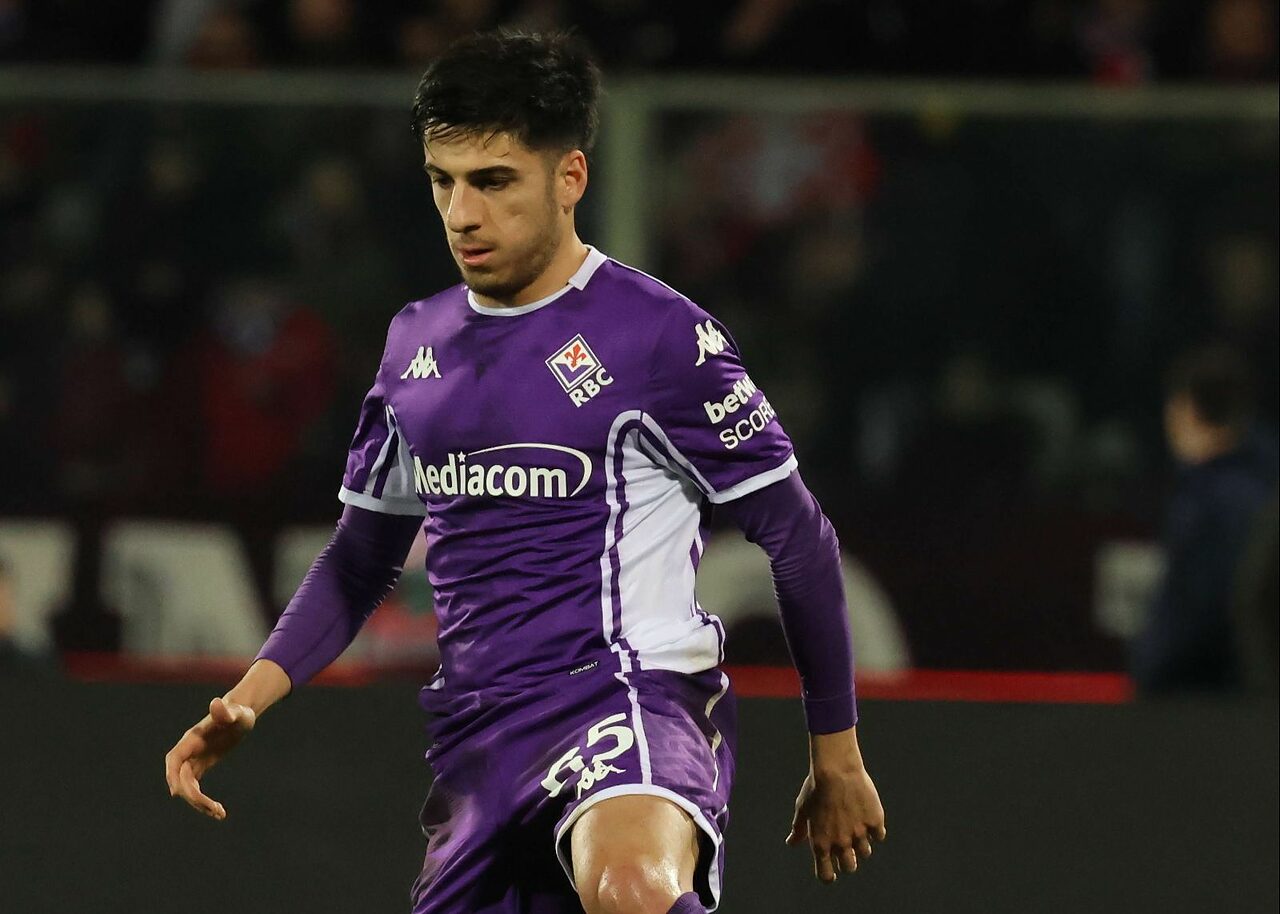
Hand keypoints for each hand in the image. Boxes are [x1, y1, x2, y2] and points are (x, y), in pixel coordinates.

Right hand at [164, 696, 255, 820]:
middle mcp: (190, 751)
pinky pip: (195, 787)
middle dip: (192, 795)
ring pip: (187, 786)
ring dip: (198, 803)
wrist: (240, 714)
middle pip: (180, 778)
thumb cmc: (238, 712)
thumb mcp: (237, 713)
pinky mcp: (201, 766)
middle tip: (214, 809)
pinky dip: (202, 800)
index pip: (174, 759)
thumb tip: (216, 703)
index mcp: (193, 739)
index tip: (178, 793)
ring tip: (220, 814)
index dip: (172, 776)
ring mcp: (194, 760)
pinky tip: (218, 812)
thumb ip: (225, 711)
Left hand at [785, 732, 886, 882]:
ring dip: (862, 845)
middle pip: (849, 868)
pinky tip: (868, 818)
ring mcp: (859, 833)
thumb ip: (799, 829)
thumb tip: (791, 842)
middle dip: (848, 861)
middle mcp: (841, 842)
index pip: (826, 875)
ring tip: (857, 828)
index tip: (832, 872)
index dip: (829, 876)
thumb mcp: (803, 809)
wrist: (836, 768)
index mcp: (820, 843)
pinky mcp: (875, 821)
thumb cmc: (815, 787)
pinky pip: (879, 835)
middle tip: (847, 846)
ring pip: (865, 853)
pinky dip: (875, 830)